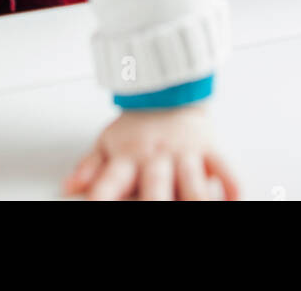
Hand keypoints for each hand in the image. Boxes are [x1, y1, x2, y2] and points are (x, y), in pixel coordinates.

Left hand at [64, 105, 239, 201]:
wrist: (169, 87)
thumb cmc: (138, 124)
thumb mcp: (106, 142)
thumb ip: (89, 168)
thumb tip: (69, 187)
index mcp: (128, 157)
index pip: (111, 181)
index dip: (102, 196)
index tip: (96, 205)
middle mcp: (157, 157)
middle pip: (156, 186)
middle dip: (156, 203)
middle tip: (156, 212)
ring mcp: (185, 153)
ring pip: (194, 181)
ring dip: (197, 198)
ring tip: (201, 207)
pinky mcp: (210, 148)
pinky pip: (225, 168)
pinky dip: (231, 185)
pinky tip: (232, 200)